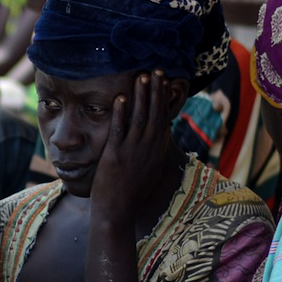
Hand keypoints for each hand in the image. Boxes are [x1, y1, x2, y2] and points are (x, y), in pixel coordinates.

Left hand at [88, 71, 174, 222]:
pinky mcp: (116, 155)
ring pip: (140, 118)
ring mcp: (133, 151)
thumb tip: (160, 133)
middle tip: (158, 70)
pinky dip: (120, 112)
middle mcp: (148, 149)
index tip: (165, 82)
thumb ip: (153, 151)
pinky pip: (119, 129)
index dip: (164, 99)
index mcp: (156, 151)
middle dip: (157, 90)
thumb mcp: (148, 170)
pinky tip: (120, 96)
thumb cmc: (130, 194)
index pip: (163, 119)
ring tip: (143, 76)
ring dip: (142, 96)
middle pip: (156, 113)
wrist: (117, 212)